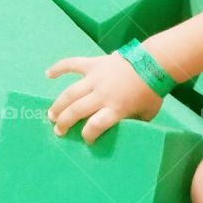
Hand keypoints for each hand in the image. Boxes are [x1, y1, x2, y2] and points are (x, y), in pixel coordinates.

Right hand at [45, 52, 164, 143]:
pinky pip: (72, 64)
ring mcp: (96, 78)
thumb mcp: (146, 114)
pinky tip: (48, 75)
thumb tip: (126, 130)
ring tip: (51, 115)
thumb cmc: (152, 91)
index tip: (87, 140)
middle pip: (77, 111)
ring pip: (70, 93)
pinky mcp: (94, 64)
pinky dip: (58, 68)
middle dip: (65, 123)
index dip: (88, 135)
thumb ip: (133, 122)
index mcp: (116, 108)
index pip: (95, 126)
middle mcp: (102, 95)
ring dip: (58, 105)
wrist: (154, 63)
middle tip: (59, 131)